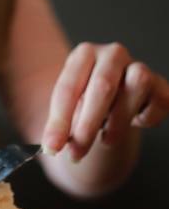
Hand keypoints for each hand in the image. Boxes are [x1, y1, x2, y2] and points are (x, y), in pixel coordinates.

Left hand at [42, 42, 168, 159]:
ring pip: (137, 85)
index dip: (59, 121)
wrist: (112, 100)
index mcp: (83, 55)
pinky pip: (158, 101)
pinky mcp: (160, 84)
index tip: (52, 147)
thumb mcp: (68, 110)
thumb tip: (52, 145)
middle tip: (76, 154)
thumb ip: (61, 125)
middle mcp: (112, 54)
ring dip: (119, 121)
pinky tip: (135, 123)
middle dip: (87, 126)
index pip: (68, 88)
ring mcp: (139, 65)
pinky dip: (146, 119)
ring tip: (106, 140)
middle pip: (102, 87)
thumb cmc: (85, 102)